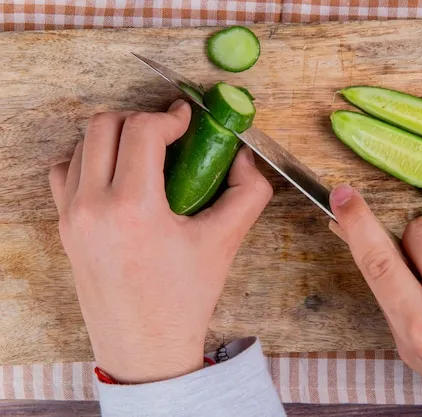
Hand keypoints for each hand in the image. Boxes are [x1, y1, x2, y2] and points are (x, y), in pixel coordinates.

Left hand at [49, 100, 272, 383]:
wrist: (145, 347)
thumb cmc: (183, 300)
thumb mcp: (225, 242)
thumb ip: (248, 192)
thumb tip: (244, 157)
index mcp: (134, 209)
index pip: (141, 130)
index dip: (169, 116)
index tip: (186, 122)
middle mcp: (93, 207)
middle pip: (105, 125)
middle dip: (140, 119)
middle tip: (168, 136)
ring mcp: (72, 216)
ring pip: (83, 144)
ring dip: (115, 137)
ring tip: (145, 154)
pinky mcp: (64, 227)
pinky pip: (65, 172)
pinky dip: (88, 160)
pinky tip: (115, 175)